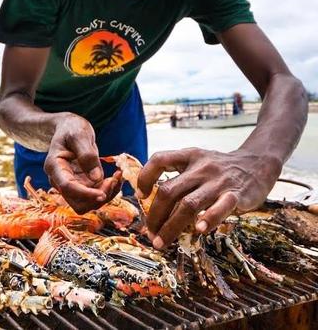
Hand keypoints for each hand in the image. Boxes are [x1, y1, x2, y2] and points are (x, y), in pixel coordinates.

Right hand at [44, 115, 121, 213]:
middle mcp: (60, 180)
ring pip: (88, 204)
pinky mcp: (83, 185)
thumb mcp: (79, 135)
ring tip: (118, 177)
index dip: (85, 194)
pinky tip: (117, 177)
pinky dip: (109, 190)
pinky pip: (95, 196)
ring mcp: (72, 184)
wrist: (69, 128)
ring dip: (106, 195)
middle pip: (77, 203)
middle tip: (113, 180)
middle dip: (97, 198)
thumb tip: (96, 178)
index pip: (67, 187)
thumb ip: (87, 154)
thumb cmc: (72, 128)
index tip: (103, 193)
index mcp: (54, 166)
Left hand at [137, 148, 281, 248]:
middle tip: (150, 233)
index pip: (160, 160)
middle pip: (169, 191)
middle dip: (154, 215)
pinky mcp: (237, 195)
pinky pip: (221, 207)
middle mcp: (201, 167)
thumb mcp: (197, 162)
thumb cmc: (219, 168)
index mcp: (189, 156)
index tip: (141, 196)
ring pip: (189, 204)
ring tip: (162, 242)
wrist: (258, 163)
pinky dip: (209, 219)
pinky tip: (200, 231)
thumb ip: (179, 177)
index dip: (146, 177)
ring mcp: (218, 181)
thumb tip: (152, 202)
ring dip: (171, 226)